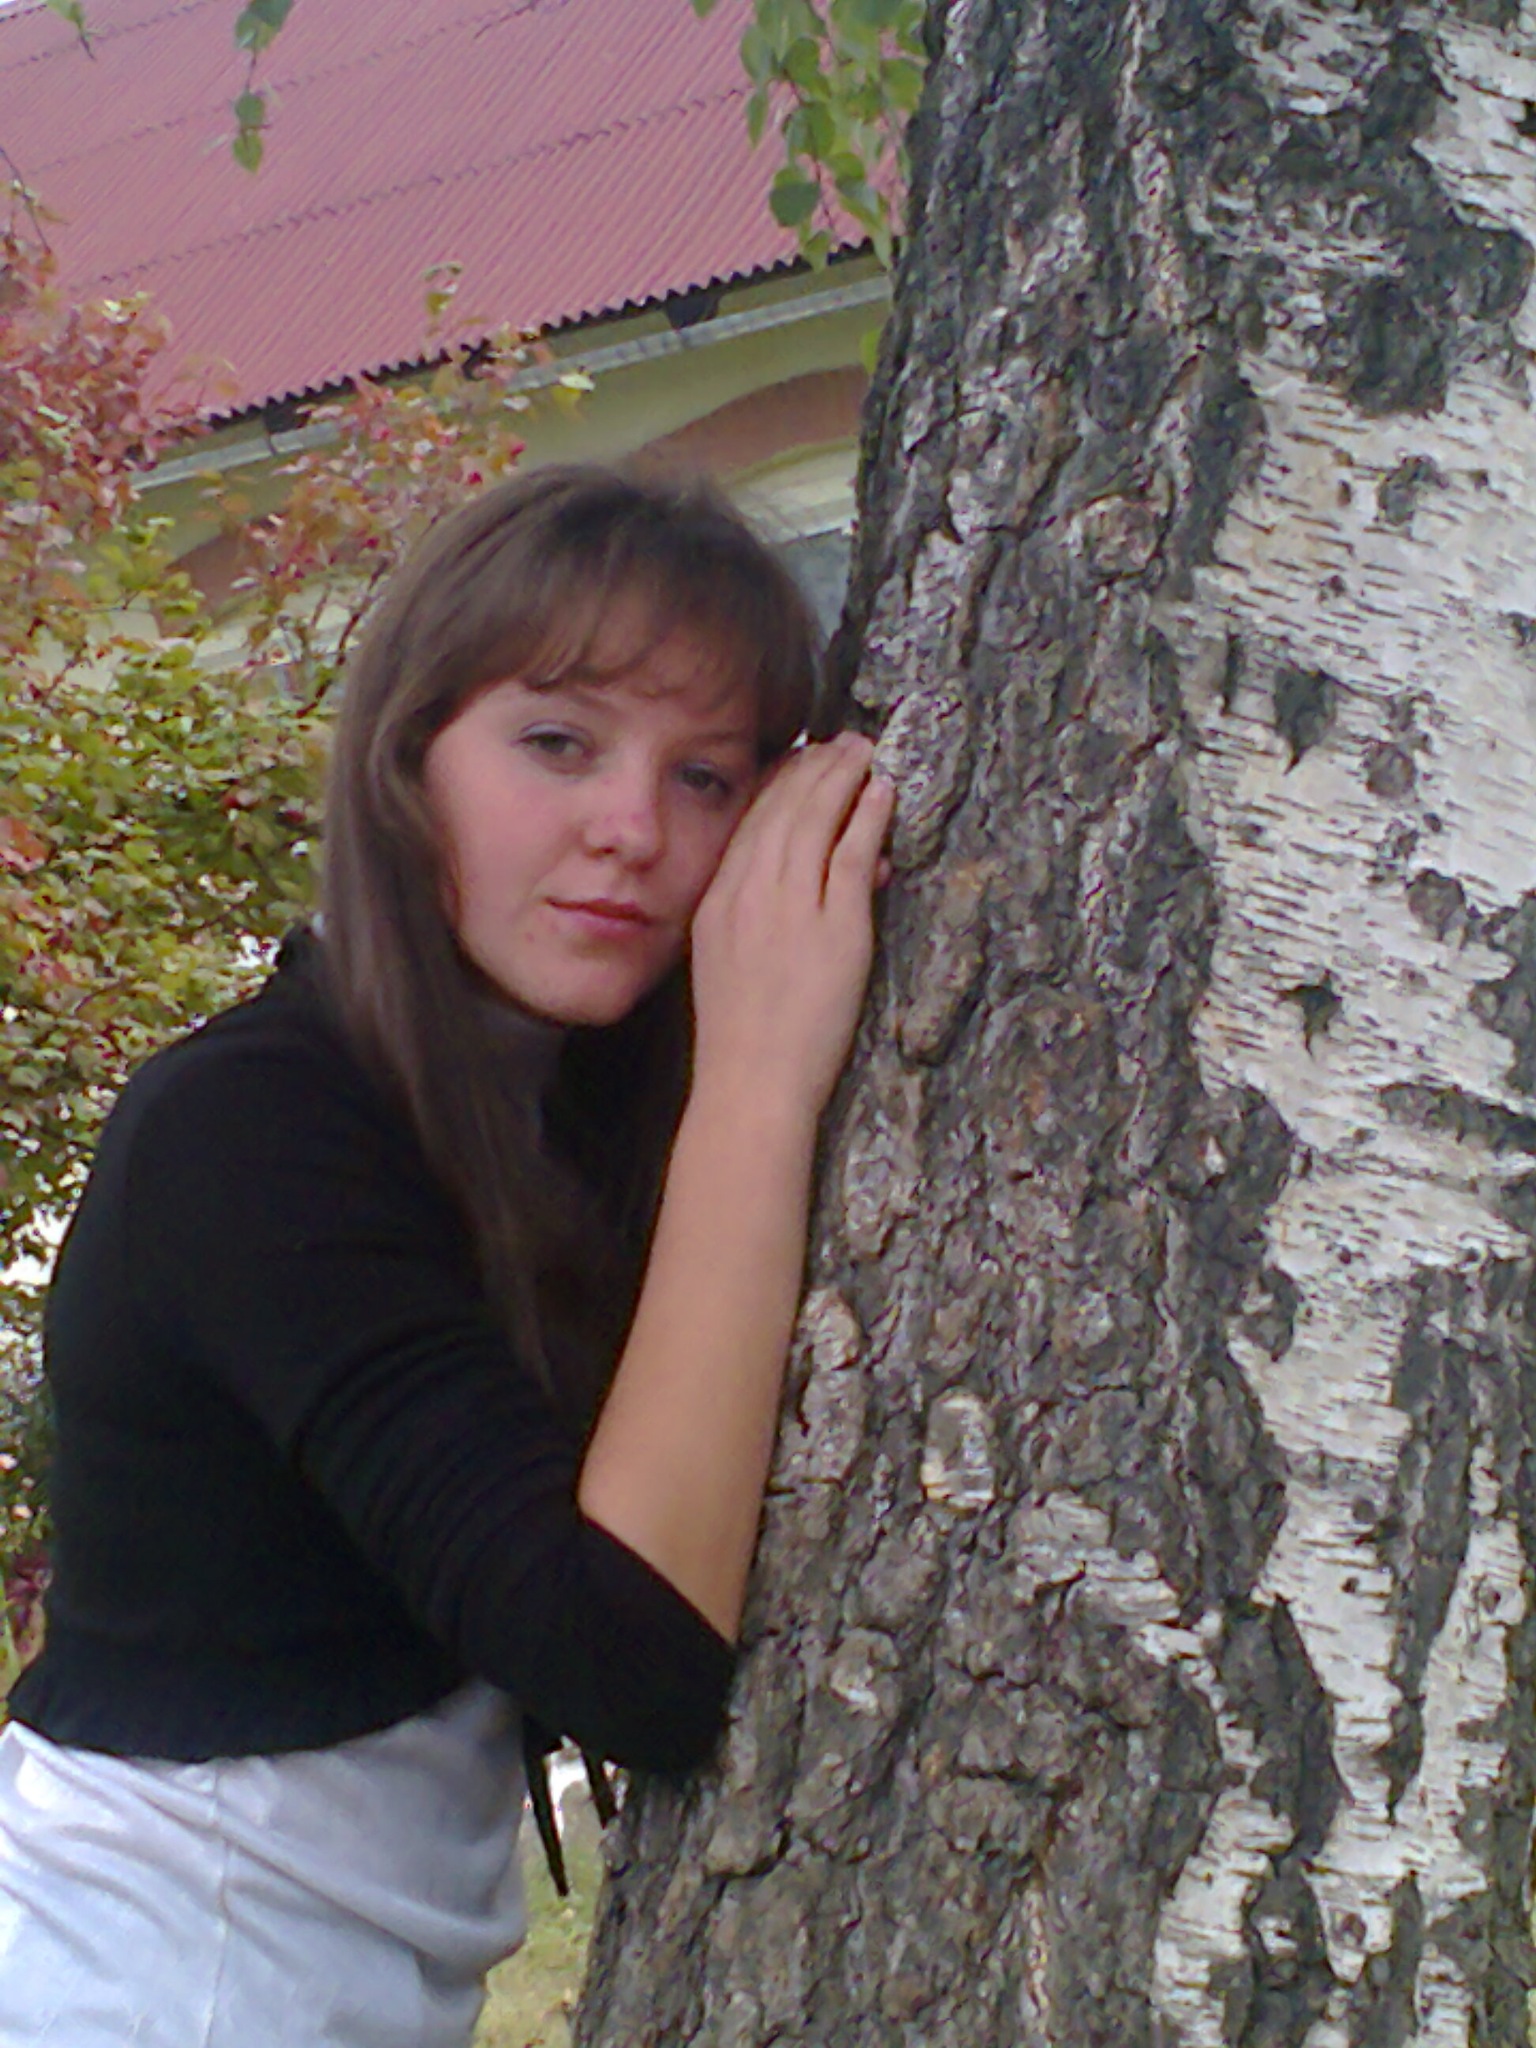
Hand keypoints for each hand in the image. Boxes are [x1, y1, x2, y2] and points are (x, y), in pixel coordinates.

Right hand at [689, 733, 894, 1120]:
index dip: (778, 784)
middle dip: (812, 767)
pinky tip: (880, 792)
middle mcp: (748, 895)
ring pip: (814, 821)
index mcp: (716, 902)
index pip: (749, 823)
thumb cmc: (743, 1039)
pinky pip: (851, 856)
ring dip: (840, 778)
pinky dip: (866, 818)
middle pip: (780, 810)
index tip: (799, 759)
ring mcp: (790, 909)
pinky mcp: (834, 929)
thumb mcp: (729, 966)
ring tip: (861, 751)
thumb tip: (800, 883)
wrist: (750, 1084)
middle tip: (838, 742)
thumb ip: (758, 919)